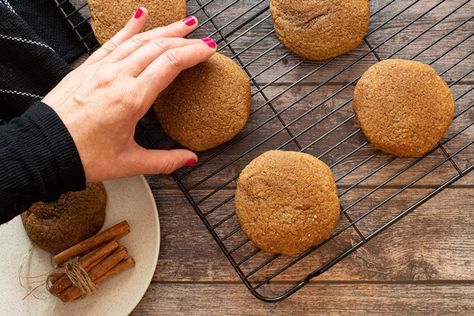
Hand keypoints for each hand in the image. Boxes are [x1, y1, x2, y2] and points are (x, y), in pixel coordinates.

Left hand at [43, 8, 216, 181]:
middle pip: (157, 47)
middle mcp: (117, 78)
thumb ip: (164, 161)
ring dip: (163, 29)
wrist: (43, 150)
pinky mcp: (87, 69)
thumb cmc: (83, 156)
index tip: (209, 49)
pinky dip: (128, 28)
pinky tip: (139, 16)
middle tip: (201, 36)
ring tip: (182, 24)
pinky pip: (112, 42)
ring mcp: (101, 70)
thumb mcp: (129, 163)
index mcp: (132, 99)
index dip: (193, 53)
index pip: (170, 65)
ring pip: (138, 41)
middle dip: (184, 39)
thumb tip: (189, 159)